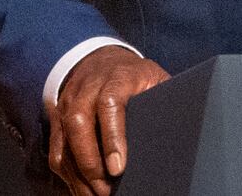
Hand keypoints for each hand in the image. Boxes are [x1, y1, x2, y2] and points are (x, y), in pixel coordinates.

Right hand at [48, 45, 170, 195]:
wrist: (102, 60)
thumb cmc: (137, 77)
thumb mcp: (155, 79)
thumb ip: (164, 98)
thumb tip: (184, 125)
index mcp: (118, 76)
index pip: (109, 103)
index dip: (112, 136)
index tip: (118, 168)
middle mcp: (88, 87)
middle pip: (78, 123)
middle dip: (90, 162)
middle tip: (106, 189)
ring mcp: (68, 102)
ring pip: (63, 141)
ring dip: (78, 174)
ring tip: (96, 195)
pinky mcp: (57, 118)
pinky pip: (56, 150)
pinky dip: (68, 174)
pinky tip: (84, 188)